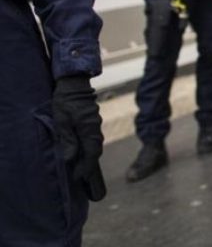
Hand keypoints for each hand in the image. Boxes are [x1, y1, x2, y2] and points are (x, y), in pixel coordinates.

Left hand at [53, 76, 105, 200]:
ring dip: (90, 158)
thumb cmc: (66, 101)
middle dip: (90, 167)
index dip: (86, 169)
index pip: (92, 154)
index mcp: (89, 130)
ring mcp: (95, 124)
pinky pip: (93, 138)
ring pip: (95, 145)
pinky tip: (83, 153)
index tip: (79, 179)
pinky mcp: (92, 121)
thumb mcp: (62, 121)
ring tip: (83, 171)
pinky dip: (89, 148)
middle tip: (84, 182)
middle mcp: (95, 128)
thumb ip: (67, 139)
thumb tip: (70, 158)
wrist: (75, 83)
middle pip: (95, 151)